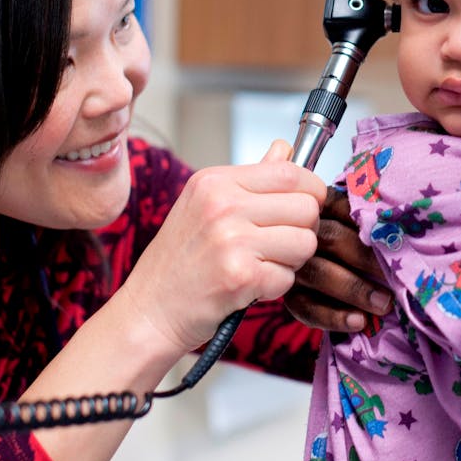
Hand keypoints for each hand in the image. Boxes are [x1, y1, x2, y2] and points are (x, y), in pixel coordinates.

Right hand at [115, 140, 324, 357]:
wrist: (148, 310)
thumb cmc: (178, 261)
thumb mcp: (204, 205)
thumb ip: (251, 178)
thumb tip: (285, 149)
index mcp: (215, 182)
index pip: (290, 172)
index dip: (311, 191)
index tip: (306, 206)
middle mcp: (222, 205)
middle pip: (306, 207)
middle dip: (303, 230)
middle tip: (278, 244)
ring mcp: (231, 240)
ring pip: (305, 242)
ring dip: (292, 260)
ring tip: (263, 264)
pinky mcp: (240, 276)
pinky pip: (288, 277)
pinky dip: (275, 288)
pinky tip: (249, 286)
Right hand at [284, 185, 391, 331]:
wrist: (324, 276)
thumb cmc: (355, 243)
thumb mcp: (361, 225)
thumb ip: (375, 223)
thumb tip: (407, 228)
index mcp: (323, 205)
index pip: (345, 207)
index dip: (371, 222)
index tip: (398, 238)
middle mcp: (303, 231)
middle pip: (331, 239)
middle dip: (366, 258)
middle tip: (396, 276)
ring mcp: (293, 264)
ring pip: (319, 273)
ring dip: (355, 289)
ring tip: (385, 304)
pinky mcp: (290, 296)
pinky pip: (307, 307)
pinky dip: (334, 317)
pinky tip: (359, 322)